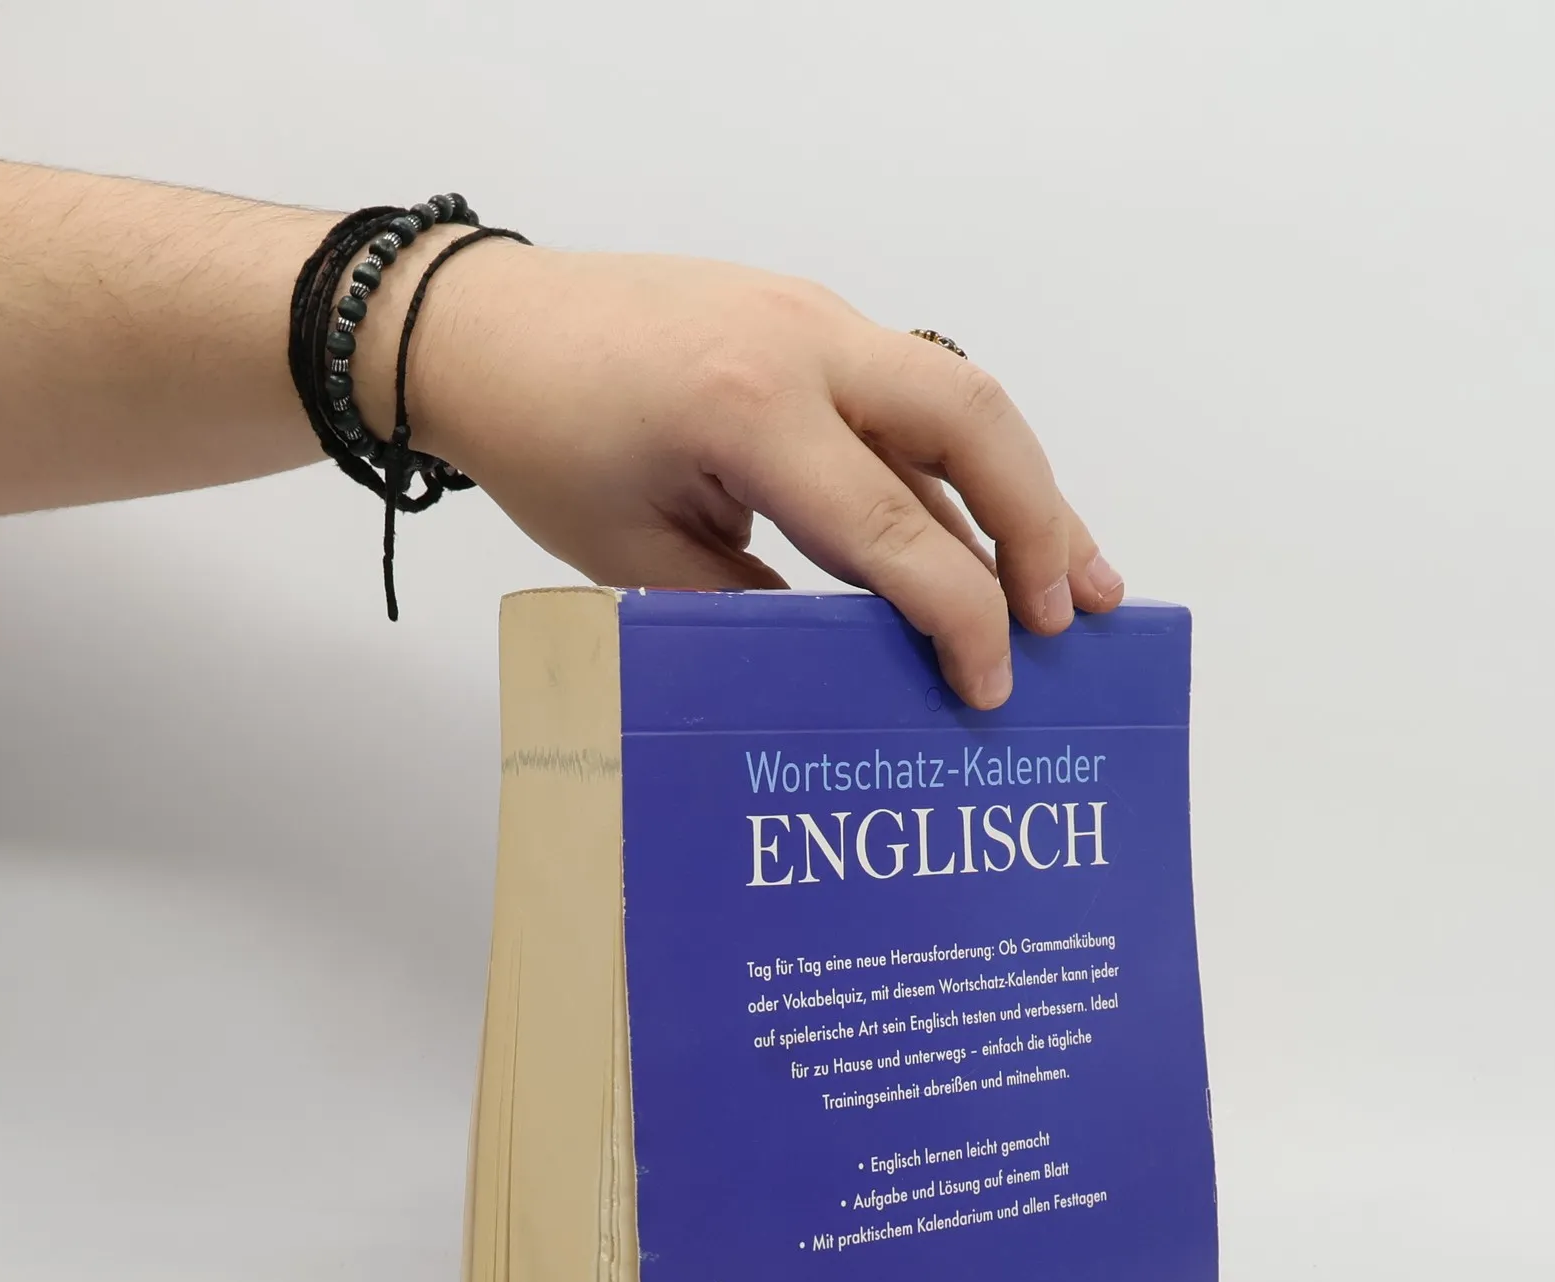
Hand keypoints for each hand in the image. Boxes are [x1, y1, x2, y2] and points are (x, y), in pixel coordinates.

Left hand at [361, 240, 1124, 708]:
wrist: (478, 331)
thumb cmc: (541, 446)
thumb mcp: (640, 562)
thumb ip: (757, 610)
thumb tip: (859, 657)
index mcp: (750, 409)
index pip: (894, 529)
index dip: (959, 619)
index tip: (989, 690)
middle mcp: (803, 343)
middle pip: (972, 424)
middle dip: (1038, 527)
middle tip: (1072, 617)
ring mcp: (811, 317)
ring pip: (957, 397)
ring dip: (1021, 486)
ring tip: (1076, 575)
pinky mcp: (807, 321)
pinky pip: (908, 394)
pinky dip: (954, 465)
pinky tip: (984, 525)